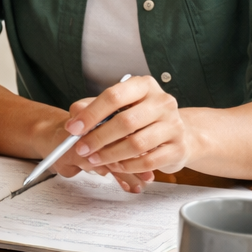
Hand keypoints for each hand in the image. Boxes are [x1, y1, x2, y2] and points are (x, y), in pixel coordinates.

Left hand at [53, 76, 193, 191]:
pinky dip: (128, 166)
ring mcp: (174, 125)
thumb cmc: (140, 117)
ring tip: (95, 159)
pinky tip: (115, 165)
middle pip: (125, 122)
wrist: (177, 134)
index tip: (73, 128)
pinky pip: (149, 162)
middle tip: (81, 148)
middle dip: (98, 138)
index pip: (113, 96)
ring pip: (137, 144)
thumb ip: (92, 108)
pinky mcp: (178, 149)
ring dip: (110, 155)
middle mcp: (162, 102)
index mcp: (144, 86)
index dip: (91, 114)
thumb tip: (74, 119)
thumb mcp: (116, 106)